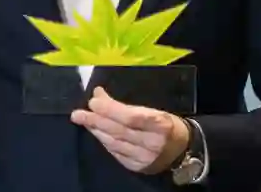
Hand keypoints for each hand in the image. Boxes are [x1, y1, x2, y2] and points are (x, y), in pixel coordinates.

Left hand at [70, 87, 188, 173]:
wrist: (182, 151)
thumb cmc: (165, 125)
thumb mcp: (153, 110)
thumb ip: (126, 105)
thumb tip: (98, 94)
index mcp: (160, 125)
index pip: (131, 117)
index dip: (110, 109)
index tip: (94, 101)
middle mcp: (152, 143)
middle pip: (119, 131)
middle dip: (96, 121)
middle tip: (78, 114)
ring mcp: (144, 158)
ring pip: (114, 143)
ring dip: (96, 130)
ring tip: (83, 120)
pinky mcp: (137, 167)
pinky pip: (115, 153)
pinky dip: (104, 141)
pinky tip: (96, 132)